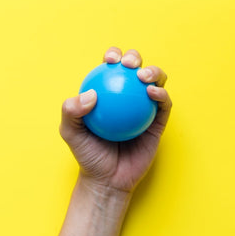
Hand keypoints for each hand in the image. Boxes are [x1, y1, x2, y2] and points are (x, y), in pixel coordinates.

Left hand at [59, 47, 171, 192]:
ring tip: (144, 76)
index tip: (109, 59)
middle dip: (134, 58)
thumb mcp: (71, 133)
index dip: (113, 55)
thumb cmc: (88, 154)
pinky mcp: (159, 121)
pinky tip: (153, 93)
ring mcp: (146, 108)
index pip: (112, 68)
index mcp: (109, 93)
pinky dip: (162, 94)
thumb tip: (90, 94)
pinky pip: (164, 104)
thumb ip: (71, 111)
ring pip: (155, 81)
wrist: (108, 180)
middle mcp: (129, 97)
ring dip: (154, 71)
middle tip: (129, 65)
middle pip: (136, 68)